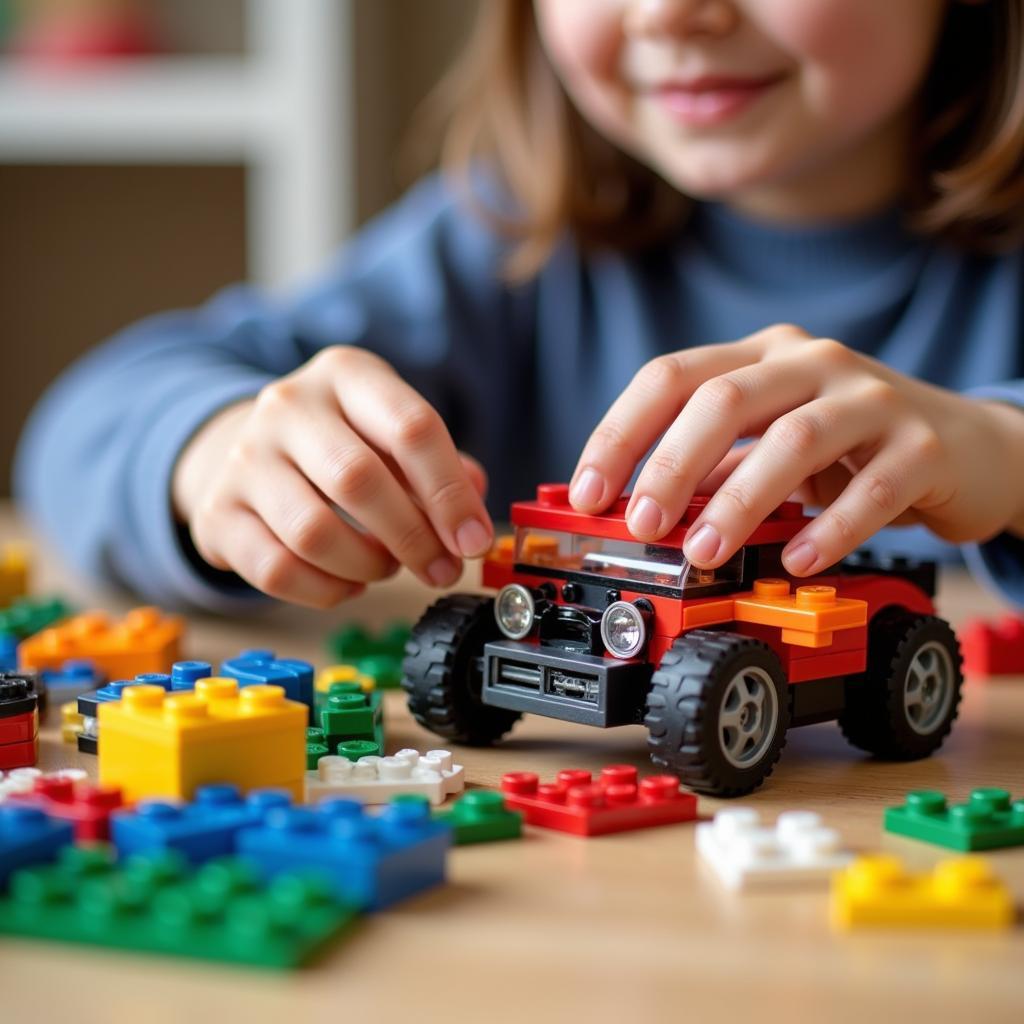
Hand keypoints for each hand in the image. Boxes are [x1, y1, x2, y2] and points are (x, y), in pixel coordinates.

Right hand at [172, 346, 492, 607]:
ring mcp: (245, 458)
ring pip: (313, 533)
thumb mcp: (394, 434)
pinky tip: (348, 583)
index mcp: (346, 374)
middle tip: (442, 569)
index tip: (474, 542)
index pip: (410, 428)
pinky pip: (277, 570)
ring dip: (368, 566)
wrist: (250, 447)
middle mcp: (288, 406)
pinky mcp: (218, 514)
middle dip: (414, 539)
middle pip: (359, 481)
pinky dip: (326, 591)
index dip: (449, 494)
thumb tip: (473, 521)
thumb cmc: (343, 444)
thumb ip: (444, 471)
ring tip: (388, 566)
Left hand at [569, 324, 1022, 576]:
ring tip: (706, 550)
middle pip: (722, 399)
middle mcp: (811, 362)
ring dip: (739, 500)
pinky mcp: (922, 446)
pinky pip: (872, 488)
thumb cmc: (850, 447)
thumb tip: (632, 509)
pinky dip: (830, 528)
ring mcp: (871, 399)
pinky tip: (799, 559)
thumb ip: (712, 466)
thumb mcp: (769, 443)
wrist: (968, 447)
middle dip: (669, 465)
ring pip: (793, 439)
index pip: (671, 375)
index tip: (586, 492)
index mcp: (761, 355)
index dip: (620, 434)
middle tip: (640, 524)